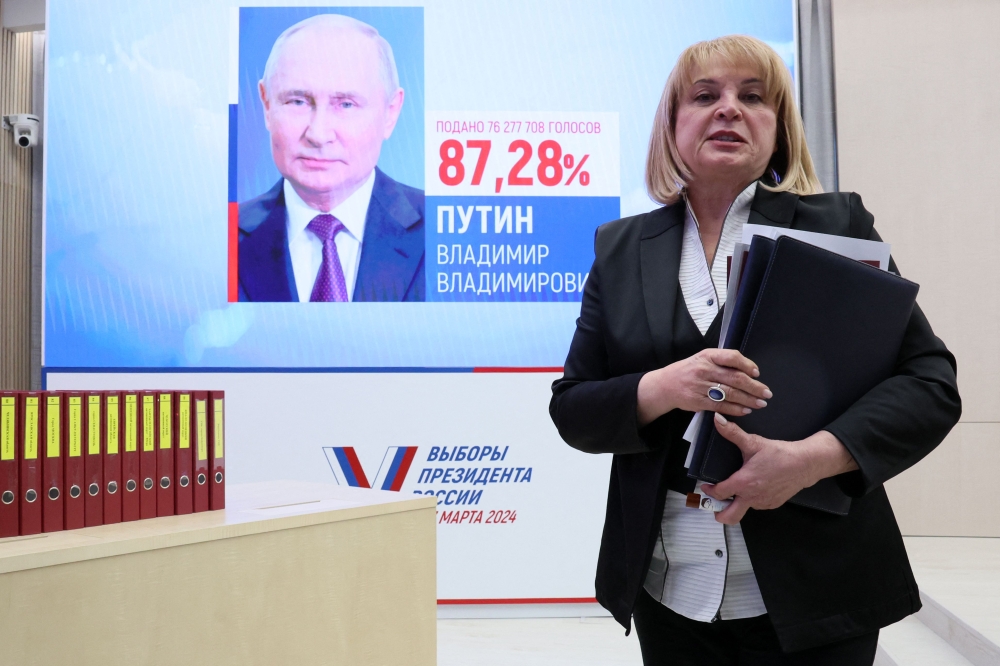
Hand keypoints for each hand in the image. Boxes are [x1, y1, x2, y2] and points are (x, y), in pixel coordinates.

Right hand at [637, 349, 771, 425]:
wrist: (665, 385)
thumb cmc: (688, 370)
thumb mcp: (702, 359)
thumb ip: (722, 362)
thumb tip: (748, 370)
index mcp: (707, 356)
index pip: (731, 357)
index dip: (747, 365)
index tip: (757, 372)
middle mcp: (704, 369)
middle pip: (735, 378)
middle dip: (754, 387)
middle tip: (766, 393)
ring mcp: (700, 386)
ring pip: (730, 393)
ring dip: (748, 400)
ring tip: (760, 403)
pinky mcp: (698, 401)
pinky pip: (721, 406)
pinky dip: (735, 409)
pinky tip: (745, 410)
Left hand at [701, 413, 859, 524]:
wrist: (804, 464)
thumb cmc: (779, 454)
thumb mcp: (753, 442)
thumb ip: (732, 433)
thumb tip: (717, 420)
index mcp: (743, 483)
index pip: (719, 493)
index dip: (709, 491)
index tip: (706, 487)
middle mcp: (752, 497)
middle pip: (729, 517)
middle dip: (719, 514)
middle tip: (714, 505)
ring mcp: (763, 503)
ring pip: (744, 509)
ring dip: (737, 503)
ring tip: (736, 490)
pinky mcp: (773, 504)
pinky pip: (757, 505)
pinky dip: (752, 499)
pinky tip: (754, 487)